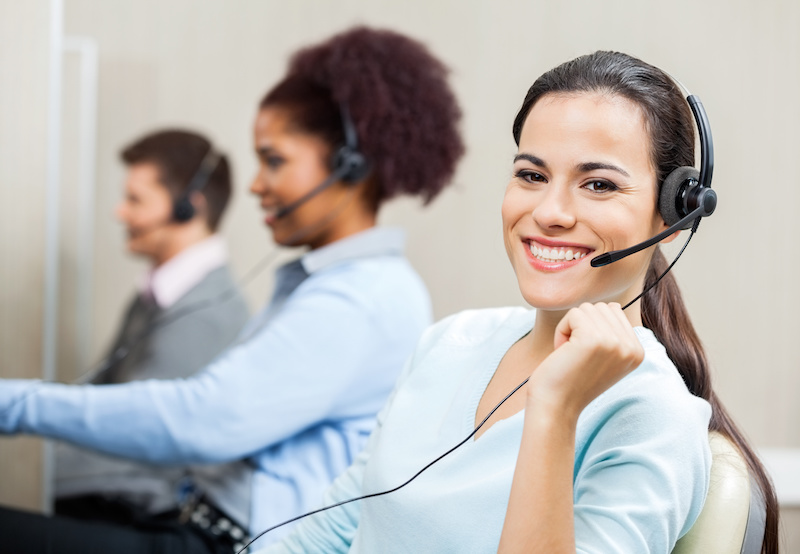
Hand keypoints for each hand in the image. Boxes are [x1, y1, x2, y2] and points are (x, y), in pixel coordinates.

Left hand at [527, 302, 643, 422]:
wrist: (556, 406)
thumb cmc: (572, 380)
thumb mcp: (604, 358)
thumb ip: (614, 334)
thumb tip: (613, 306)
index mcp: (637, 351)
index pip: (614, 311)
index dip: (592, 328)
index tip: (587, 356)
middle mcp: (632, 347)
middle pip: (601, 307)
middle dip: (581, 326)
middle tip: (576, 355)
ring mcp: (615, 342)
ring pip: (587, 309)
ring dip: (570, 328)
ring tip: (571, 355)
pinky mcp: (594, 339)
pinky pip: (573, 314)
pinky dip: (561, 331)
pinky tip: (563, 353)